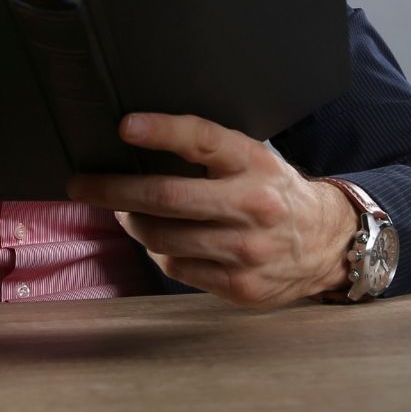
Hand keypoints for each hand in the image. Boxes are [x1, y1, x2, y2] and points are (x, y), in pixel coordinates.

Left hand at [67, 113, 355, 307]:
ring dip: (132, 224)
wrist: (329, 244)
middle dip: (112, 190)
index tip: (124, 126)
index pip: (202, 139)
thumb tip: (134, 144)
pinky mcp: (239, 285)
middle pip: (165, 197)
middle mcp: (252, 205)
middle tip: (81, 185)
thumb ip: (208, 154)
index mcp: (254, 163)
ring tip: (125, 213)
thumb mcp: (253, 159)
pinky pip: (176, 267)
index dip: (161, 131)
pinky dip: (160, 252)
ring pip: (162, 238)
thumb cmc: (275, 193)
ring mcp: (246, 250)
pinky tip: (163, 241)